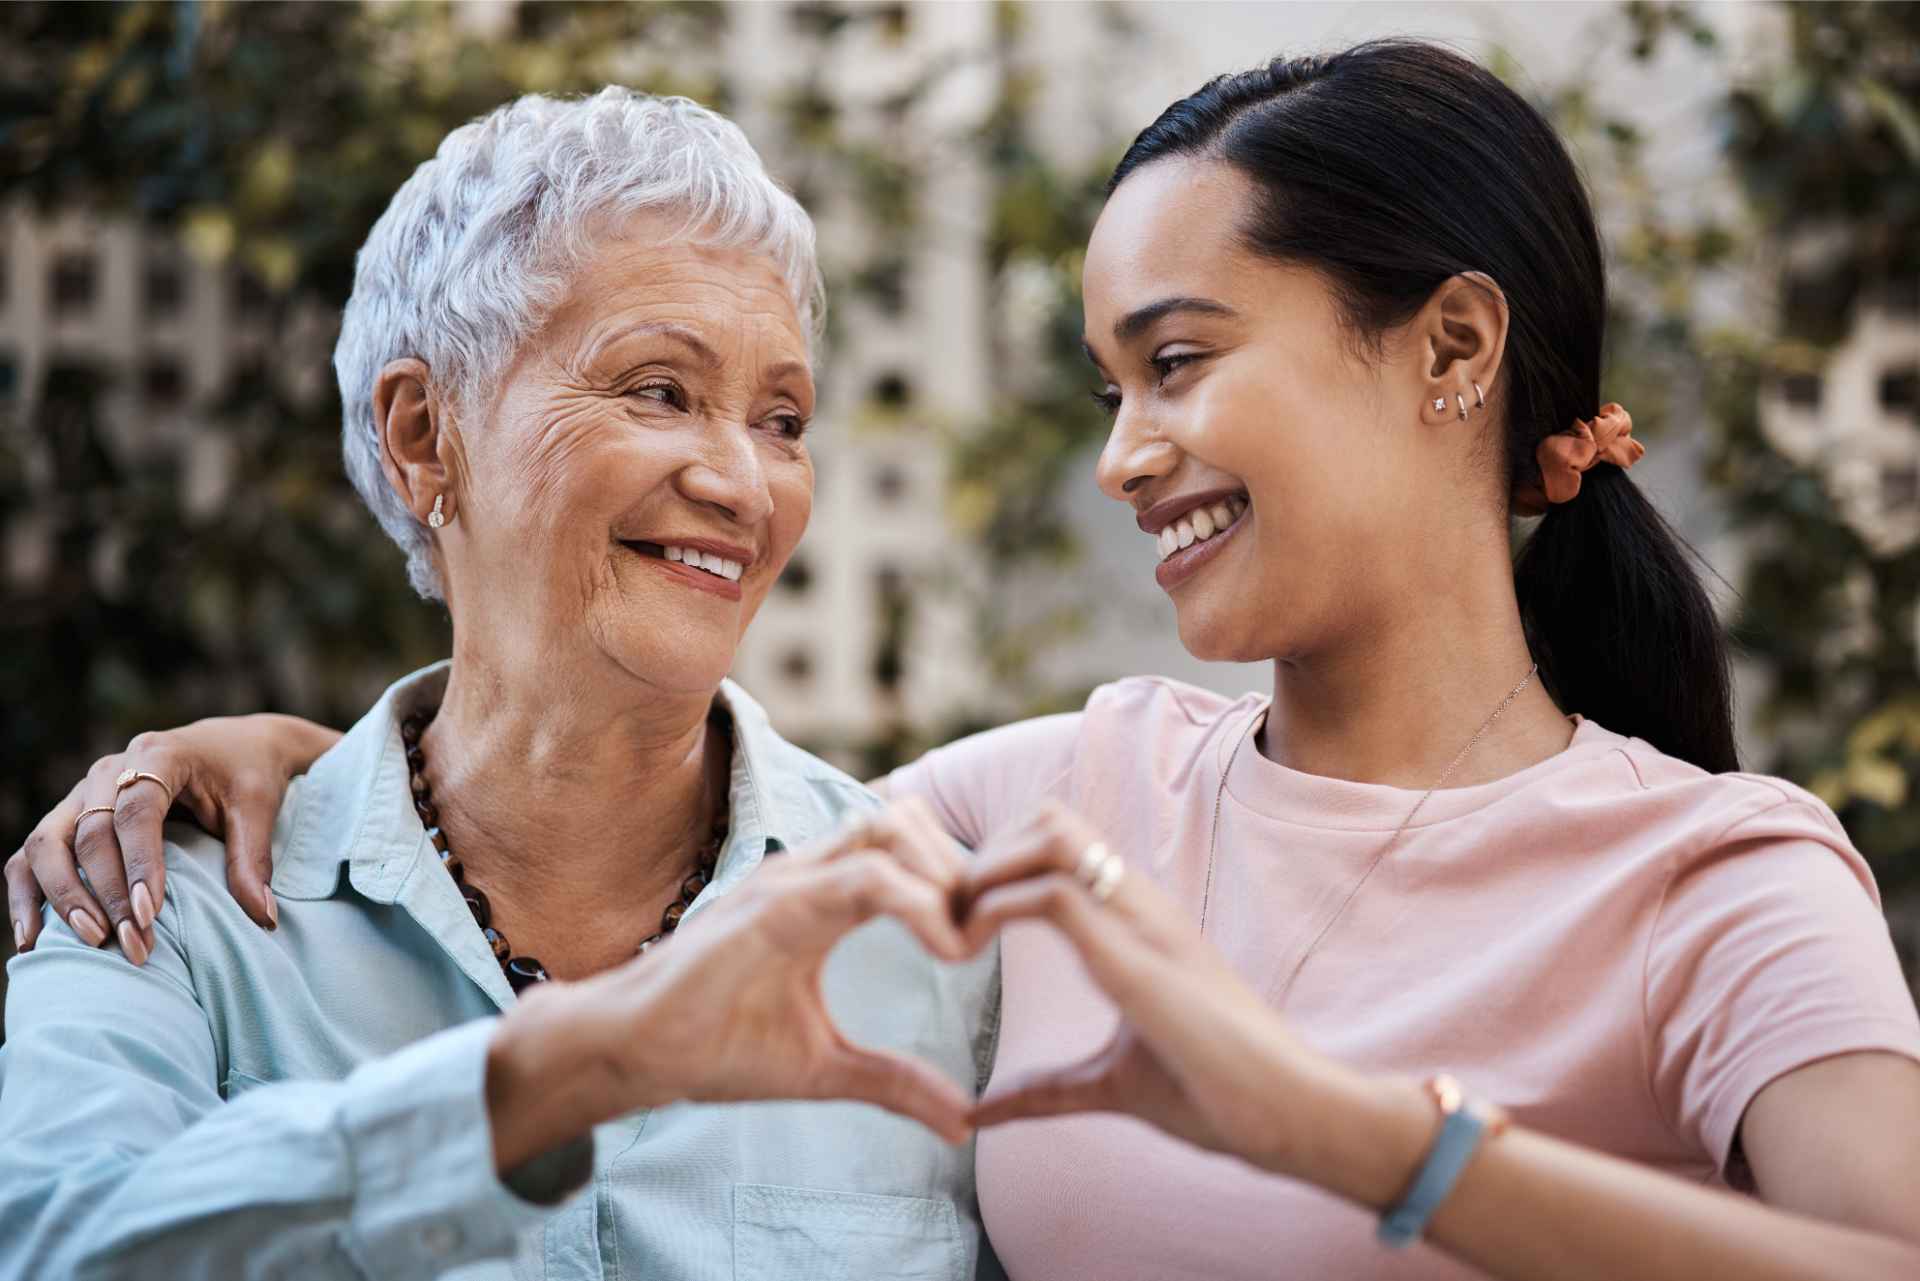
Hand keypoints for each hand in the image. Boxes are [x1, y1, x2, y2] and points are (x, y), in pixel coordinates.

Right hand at [7, 715, 339, 958]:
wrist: (234, 744)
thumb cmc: (247, 774)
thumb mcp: (257, 808)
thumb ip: (253, 859)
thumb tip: (262, 918)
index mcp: (159, 755)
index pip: (137, 812)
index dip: (139, 864)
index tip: (148, 914)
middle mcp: (109, 770)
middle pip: (90, 832)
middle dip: (107, 892)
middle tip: (132, 942)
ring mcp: (83, 792)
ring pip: (48, 842)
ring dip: (63, 895)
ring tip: (91, 940)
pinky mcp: (71, 815)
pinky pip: (32, 853)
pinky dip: (26, 893)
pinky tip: (32, 939)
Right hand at [487, 797, 979, 1170]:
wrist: (632, 1054)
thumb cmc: (714, 1050)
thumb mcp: (826, 1068)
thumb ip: (895, 1082)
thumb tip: (963, 1122)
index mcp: (820, 898)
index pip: (904, 847)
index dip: (956, 880)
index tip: (983, 941)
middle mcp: (805, 874)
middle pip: (906, 819)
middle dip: (959, 867)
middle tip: (980, 934)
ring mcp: (786, 882)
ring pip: (889, 828)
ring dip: (942, 874)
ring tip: (961, 942)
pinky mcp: (771, 905)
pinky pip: (862, 877)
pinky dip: (918, 903)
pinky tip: (946, 951)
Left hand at [957, 802, 1337, 1175]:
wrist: (1293, 1115)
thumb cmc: (1218, 1096)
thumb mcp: (1110, 1085)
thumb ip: (1047, 1091)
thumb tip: (983, 1112)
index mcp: (1138, 921)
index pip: (1060, 839)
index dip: (998, 862)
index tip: (960, 920)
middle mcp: (1139, 904)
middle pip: (1047, 816)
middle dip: (984, 853)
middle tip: (948, 918)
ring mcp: (1141, 923)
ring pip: (1048, 833)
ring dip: (985, 871)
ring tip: (955, 931)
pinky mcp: (1136, 960)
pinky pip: (1052, 896)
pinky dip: (995, 910)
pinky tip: (969, 952)